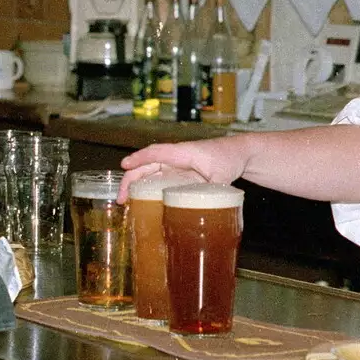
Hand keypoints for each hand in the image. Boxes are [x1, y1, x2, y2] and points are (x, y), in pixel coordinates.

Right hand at [119, 138, 248, 198]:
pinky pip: (159, 179)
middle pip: (147, 165)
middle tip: (120, 198)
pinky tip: (142, 202)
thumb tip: (205, 207)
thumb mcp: (223, 175)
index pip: (157, 152)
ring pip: (150, 172)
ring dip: (136, 185)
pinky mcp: (179, 174)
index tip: (125, 166)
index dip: (139, 159)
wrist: (239, 153)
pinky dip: (148, 188)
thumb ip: (214, 189)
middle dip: (131, 179)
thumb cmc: (229, 157)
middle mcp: (176, 157)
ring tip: (125, 202)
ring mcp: (176, 166)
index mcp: (183, 152)